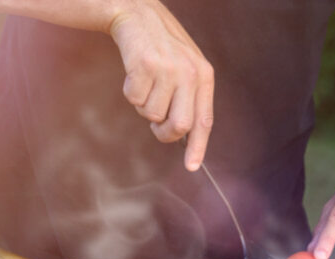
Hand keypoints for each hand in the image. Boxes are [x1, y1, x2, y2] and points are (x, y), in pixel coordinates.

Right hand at [110, 0, 213, 170]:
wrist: (137, 14)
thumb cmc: (161, 48)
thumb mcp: (185, 68)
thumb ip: (188, 98)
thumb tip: (183, 136)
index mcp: (204, 76)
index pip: (204, 120)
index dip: (198, 146)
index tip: (191, 166)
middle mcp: (190, 73)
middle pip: (179, 126)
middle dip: (163, 133)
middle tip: (155, 124)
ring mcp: (168, 69)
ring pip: (152, 114)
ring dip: (144, 106)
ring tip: (146, 83)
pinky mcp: (145, 65)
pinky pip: (134, 99)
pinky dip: (130, 91)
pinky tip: (134, 72)